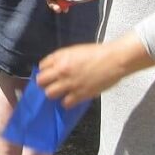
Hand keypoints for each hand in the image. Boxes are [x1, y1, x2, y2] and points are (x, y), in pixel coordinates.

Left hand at [37, 34, 152, 106]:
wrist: (113, 60)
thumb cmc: (96, 53)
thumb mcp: (74, 51)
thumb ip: (62, 59)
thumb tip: (53, 68)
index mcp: (60, 57)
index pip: (41, 66)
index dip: (45, 71)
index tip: (48, 74)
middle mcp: (61, 70)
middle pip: (41, 81)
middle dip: (44, 83)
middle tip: (51, 85)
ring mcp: (70, 83)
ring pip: (50, 94)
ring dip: (54, 93)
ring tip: (60, 92)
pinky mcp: (80, 94)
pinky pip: (65, 103)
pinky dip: (67, 102)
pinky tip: (71, 98)